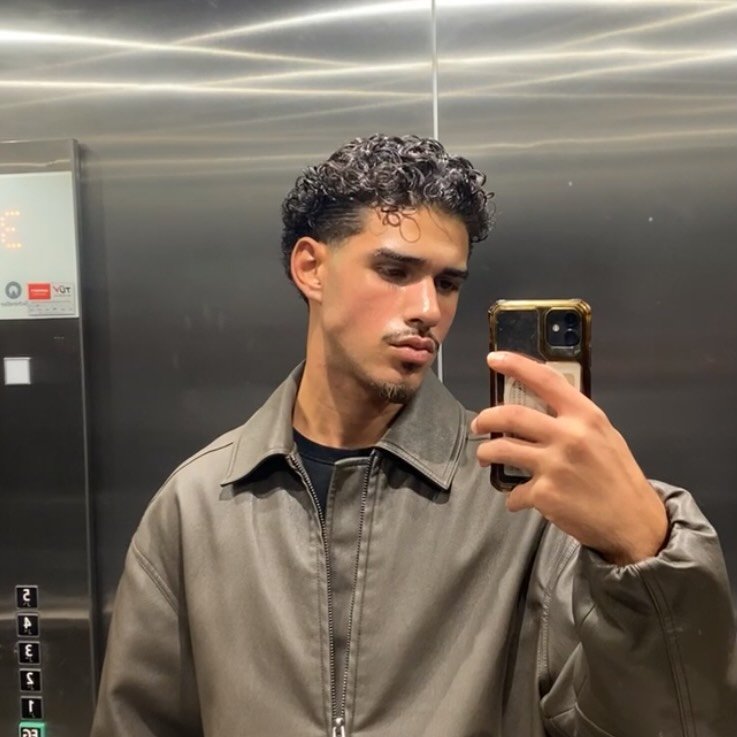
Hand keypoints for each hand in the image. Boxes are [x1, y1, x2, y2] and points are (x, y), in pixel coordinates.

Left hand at [471, 352, 667, 564]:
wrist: (634, 522)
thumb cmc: (619, 477)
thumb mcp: (604, 436)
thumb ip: (575, 420)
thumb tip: (542, 406)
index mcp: (586, 416)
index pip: (546, 380)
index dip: (516, 365)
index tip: (494, 359)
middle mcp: (568, 436)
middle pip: (511, 415)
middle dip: (486, 418)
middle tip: (479, 423)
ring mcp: (554, 465)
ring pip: (502, 449)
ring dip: (486, 453)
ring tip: (485, 457)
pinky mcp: (544, 493)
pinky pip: (515, 491)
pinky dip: (513, 497)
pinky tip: (518, 499)